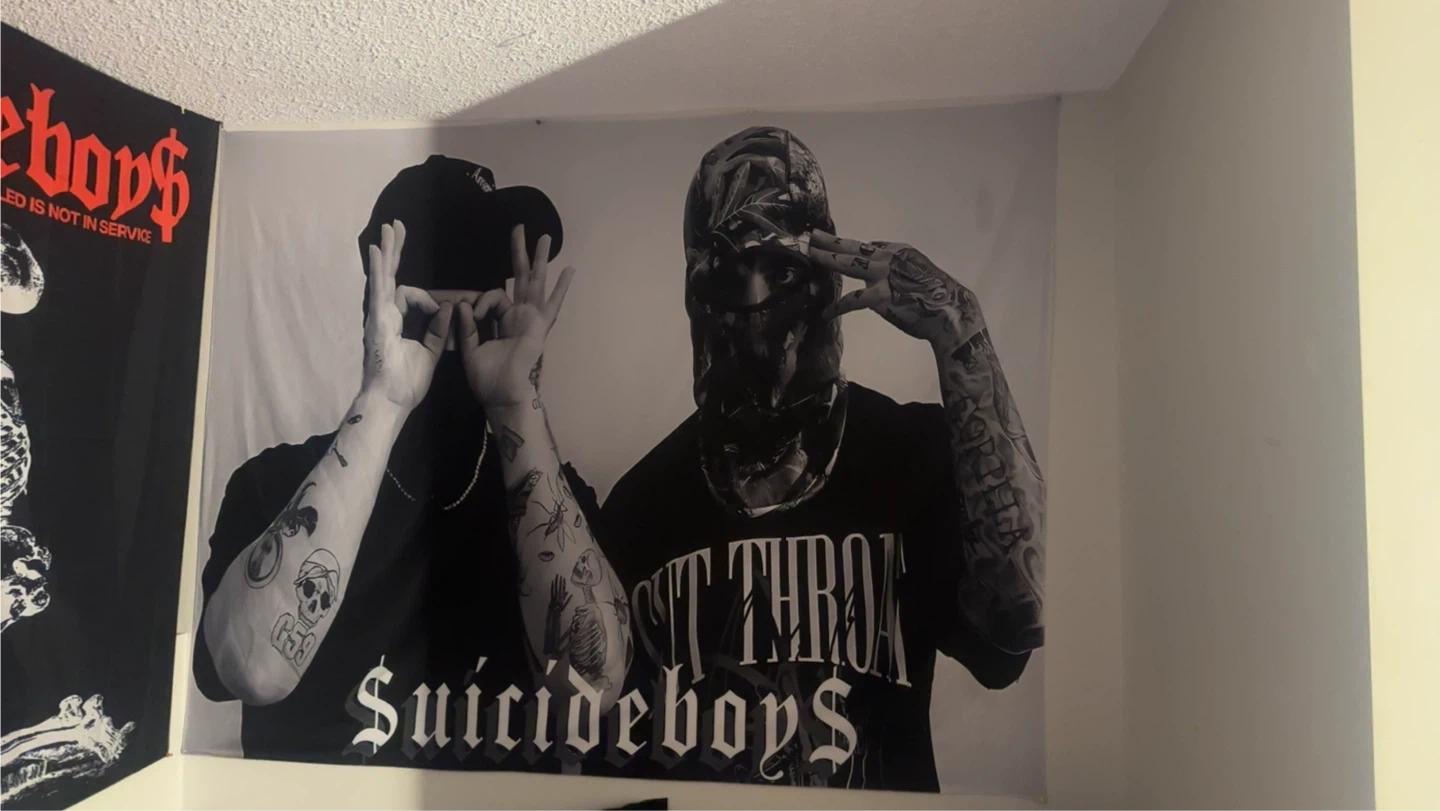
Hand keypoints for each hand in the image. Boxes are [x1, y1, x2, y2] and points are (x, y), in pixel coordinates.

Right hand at [361, 221, 454, 408]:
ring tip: (389, 229)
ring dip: (387, 252)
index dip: (427, 298)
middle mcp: (385, 315)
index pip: (408, 295)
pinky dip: (377, 269)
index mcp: (397, 322)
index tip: (443, 311)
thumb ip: (437, 331)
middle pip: (390, 276)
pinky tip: (376, 250)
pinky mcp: (376, 320)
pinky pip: (378, 290)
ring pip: (383, 277)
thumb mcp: (429, 353)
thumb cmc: (406, 383)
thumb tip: (448, 309)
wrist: (390, 401)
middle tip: (395, 227)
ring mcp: (378, 316)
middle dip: (394, 252)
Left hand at [457, 225, 574, 410]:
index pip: (492, 297)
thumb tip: (461, 303)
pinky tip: (569, 269)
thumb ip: (467, 326)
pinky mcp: (538, 325)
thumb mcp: (470, 348)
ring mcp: (531, 319)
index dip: (479, 302)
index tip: (469, 312)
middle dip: (521, 254)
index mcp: (503, 321)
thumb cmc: (487, 378)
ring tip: (546, 237)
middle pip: (520, 278)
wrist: (501, 394)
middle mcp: (519, 316)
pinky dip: (560, 288)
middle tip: (520, 228)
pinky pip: (552, 304)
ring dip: (541, 259)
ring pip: (536, 283)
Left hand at [809, 230, 984, 348]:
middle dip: (829, 241)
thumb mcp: (916, 271)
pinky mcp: (879, 296)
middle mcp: (888, 257)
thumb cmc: (936, 295)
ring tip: (810, 255)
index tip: (831, 242)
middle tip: (811, 236)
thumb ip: (896, 268)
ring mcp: (883, 275)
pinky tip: (825, 313)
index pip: (866, 245)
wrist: (950, 311)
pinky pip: (851, 301)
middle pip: (852, 246)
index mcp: (898, 250)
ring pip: (847, 263)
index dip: (847, 245)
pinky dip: (837, 307)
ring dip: (826, 258)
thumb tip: (878, 271)